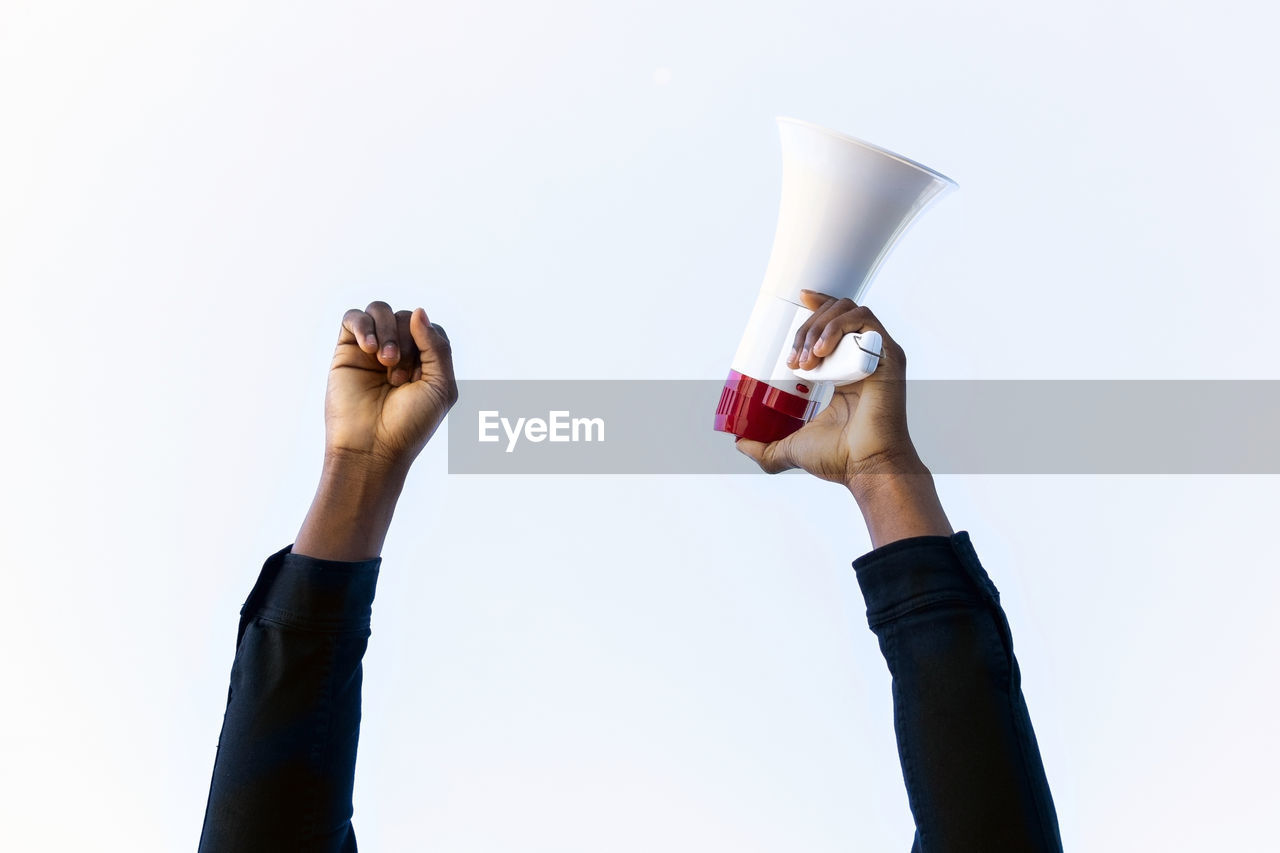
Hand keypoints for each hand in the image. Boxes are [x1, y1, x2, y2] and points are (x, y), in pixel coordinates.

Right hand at [324, 300, 458, 473]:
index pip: (429, 328)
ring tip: (385, 362)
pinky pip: (353, 317)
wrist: (372, 449)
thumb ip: (437, 347)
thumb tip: (419, 311)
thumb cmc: (410, 424)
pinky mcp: (346, 352)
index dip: (427, 343)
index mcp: (424, 361)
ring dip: (387, 332)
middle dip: (407, 342)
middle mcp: (398, 352)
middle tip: (398, 378)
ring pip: (381, 311)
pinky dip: (363, 325)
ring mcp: (371, 350)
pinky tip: (369, 348)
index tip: (418, 378)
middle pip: (406, 317)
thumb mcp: (440, 386)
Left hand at [735, 290, 950, 546]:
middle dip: (806, 328)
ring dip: (820, 327)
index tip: (794, 309)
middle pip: (835, 313)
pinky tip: (820, 352)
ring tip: (806, 360)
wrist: (866, 467)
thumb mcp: (791, 447)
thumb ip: (765, 447)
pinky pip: (864, 321)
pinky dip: (838, 328)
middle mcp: (863, 357)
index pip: (832, 323)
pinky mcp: (888, 355)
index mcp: (844, 371)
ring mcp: (877, 354)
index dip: (813, 311)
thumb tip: (739, 443)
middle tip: (794, 360)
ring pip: (848, 310)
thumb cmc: (840, 459)